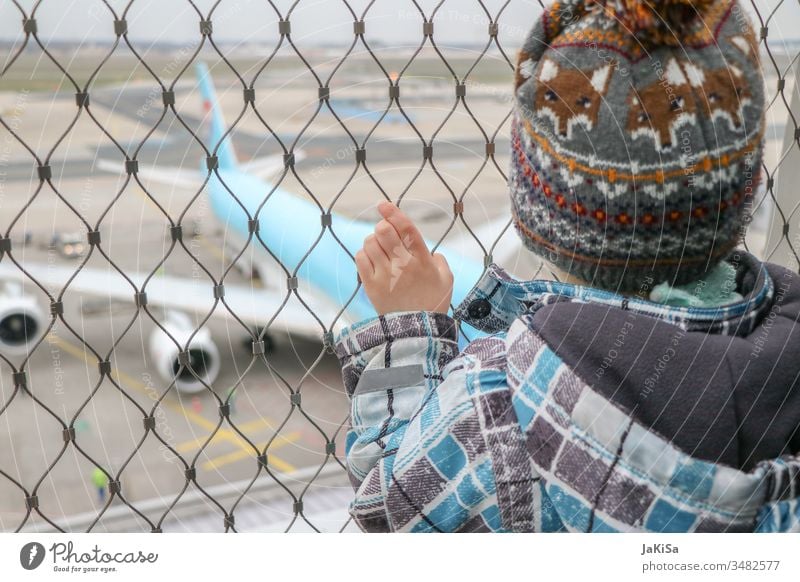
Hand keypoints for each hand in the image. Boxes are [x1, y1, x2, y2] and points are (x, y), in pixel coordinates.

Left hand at [355, 201, 453, 315]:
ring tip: (381, 250)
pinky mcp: (371, 285)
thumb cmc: (433, 303)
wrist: (416, 331)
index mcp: (422, 260)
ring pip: (370, 242)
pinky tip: (373, 261)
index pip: (406, 229)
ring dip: (374, 241)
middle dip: (383, 226)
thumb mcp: (446, 280)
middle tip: (386, 233)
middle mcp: (402, 265)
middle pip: (384, 231)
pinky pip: (360, 258)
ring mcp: (385, 275)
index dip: (393, 213)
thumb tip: (431, 252)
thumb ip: (439, 260)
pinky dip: (365, 254)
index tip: (383, 204)